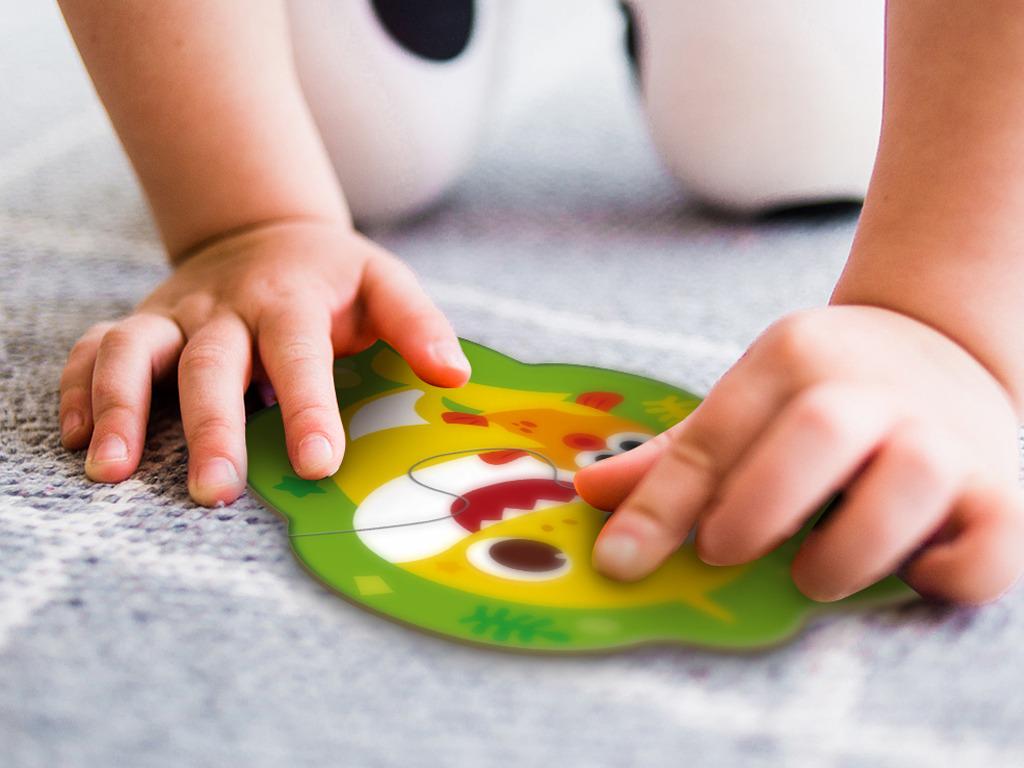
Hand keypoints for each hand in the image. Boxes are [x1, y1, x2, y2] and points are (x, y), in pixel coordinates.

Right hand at [59, 220, 469, 505]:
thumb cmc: (330, 276)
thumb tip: (453, 375)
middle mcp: (224, 308)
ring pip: (133, 351)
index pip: (298, 353)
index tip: (318, 464)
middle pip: (211, 364)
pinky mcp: (141, 324)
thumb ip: (416, 323)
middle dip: (211, 428)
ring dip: (120, 406)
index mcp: (289, 299)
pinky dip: (80, 388)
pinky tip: (79, 438)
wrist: (263, 232)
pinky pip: (93, 349)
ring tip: (112, 470)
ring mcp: (174, 315)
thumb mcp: (382, 281)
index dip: (308, 408)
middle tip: (214, 493)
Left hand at [576, 306, 1023, 603]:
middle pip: (817, 433)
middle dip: (758, 506)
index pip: (716, 432)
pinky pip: (986, 548)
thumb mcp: (747, 401)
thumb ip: (677, 455)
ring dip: (848, 547)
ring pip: (909, 481)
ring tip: (811, 576)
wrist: (943, 350)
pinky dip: (945, 575)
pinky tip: (906, 572)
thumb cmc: (821, 394)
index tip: (620, 561)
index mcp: (792, 359)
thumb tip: (588, 491)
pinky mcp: (1002, 491)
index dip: (662, 504)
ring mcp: (944, 435)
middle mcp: (871, 389)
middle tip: (722, 552)